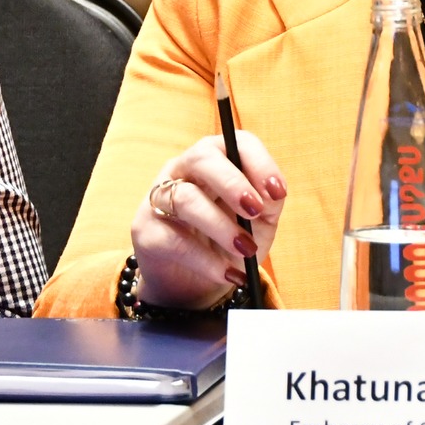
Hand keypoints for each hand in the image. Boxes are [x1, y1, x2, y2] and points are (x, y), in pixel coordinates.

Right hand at [130, 131, 286, 310]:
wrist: (193, 283)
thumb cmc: (228, 242)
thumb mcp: (258, 224)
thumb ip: (268, 204)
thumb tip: (271, 194)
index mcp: (216, 160)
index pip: (235, 142)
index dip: (259, 162)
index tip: (277, 191)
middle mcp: (184, 170)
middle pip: (202, 157)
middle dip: (233, 183)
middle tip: (255, 210)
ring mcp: (160, 197)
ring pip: (187, 199)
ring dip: (222, 226)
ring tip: (246, 249)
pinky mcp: (146, 230)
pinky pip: (176, 240)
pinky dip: (208, 260)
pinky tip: (229, 273)